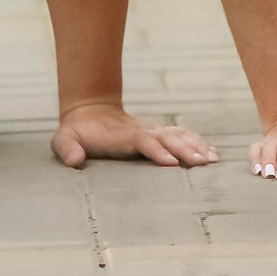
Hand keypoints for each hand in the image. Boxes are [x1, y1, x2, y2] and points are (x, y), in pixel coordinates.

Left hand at [50, 102, 218, 169]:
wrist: (89, 112)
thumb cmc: (76, 132)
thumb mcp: (63, 140)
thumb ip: (67, 149)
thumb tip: (75, 161)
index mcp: (123, 136)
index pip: (143, 142)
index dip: (157, 151)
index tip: (172, 163)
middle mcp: (142, 132)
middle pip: (168, 139)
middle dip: (186, 150)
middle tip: (203, 163)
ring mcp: (152, 131)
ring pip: (179, 136)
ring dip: (197, 146)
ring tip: (213, 160)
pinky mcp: (158, 134)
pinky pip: (182, 136)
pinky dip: (198, 142)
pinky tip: (213, 153)